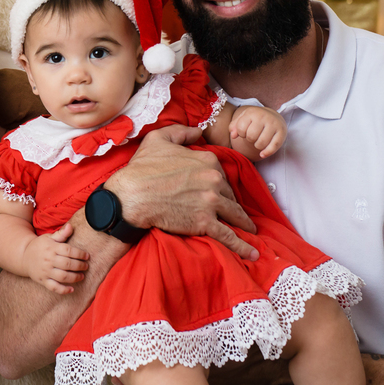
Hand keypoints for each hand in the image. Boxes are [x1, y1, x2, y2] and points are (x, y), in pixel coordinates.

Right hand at [23, 222, 89, 293]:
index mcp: (51, 248)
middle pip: (67, 264)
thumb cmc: (40, 246)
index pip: (68, 250)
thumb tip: (71, 226)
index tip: (87, 256)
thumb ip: (61, 233)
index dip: (79, 254)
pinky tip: (72, 289)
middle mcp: (48, 260)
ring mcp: (45, 271)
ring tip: (82, 276)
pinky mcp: (43, 280)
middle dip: (79, 266)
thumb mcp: (49, 237)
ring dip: (75, 277)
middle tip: (86, 266)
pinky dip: (63, 290)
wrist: (23, 256)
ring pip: (62, 276)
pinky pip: (54, 287)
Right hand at [109, 125, 258, 259]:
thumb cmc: (142, 168)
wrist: (132, 195)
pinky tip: (252, 253)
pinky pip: (229, 235)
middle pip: (229, 194)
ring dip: (244, 223)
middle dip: (232, 204)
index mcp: (207, 160)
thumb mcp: (159, 139)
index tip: (220, 192)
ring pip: (234, 214)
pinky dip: (242, 246)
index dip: (220, 184)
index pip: (222, 174)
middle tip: (235, 213)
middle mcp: (214, 180)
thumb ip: (182, 132)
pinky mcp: (205, 223)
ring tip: (250, 231)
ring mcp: (211, 202)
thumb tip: (198, 131)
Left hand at [229, 105, 286, 158]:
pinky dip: (266, 153)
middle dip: (249, 139)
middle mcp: (264, 117)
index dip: (241, 133)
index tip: (245, 131)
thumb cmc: (255, 119)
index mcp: (253, 112)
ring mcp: (274, 125)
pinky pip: (273, 147)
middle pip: (251, 136)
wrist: (273, 116)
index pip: (241, 128)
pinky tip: (262, 154)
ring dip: (257, 146)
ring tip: (258, 141)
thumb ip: (234, 126)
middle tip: (253, 136)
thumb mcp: (243, 118)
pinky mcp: (282, 133)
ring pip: (261, 143)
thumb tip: (233, 135)